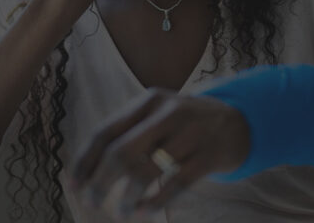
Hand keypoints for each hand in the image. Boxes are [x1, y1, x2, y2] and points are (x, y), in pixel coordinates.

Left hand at [69, 88, 250, 218]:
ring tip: (123, 213)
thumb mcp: (158, 116)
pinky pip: (176, 183)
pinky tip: (144, 212)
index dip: (86, 161)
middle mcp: (168, 112)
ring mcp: (191, 133)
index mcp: (148, 101)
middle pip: (122, 152)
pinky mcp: (210, 155)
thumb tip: (83, 171)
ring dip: (128, 197)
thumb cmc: (184, 125)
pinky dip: (156, 201)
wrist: (239, 121)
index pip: (106, 131)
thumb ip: (127, 134)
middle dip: (101, 182)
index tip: (74, 185)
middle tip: (93, 202)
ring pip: (147, 171)